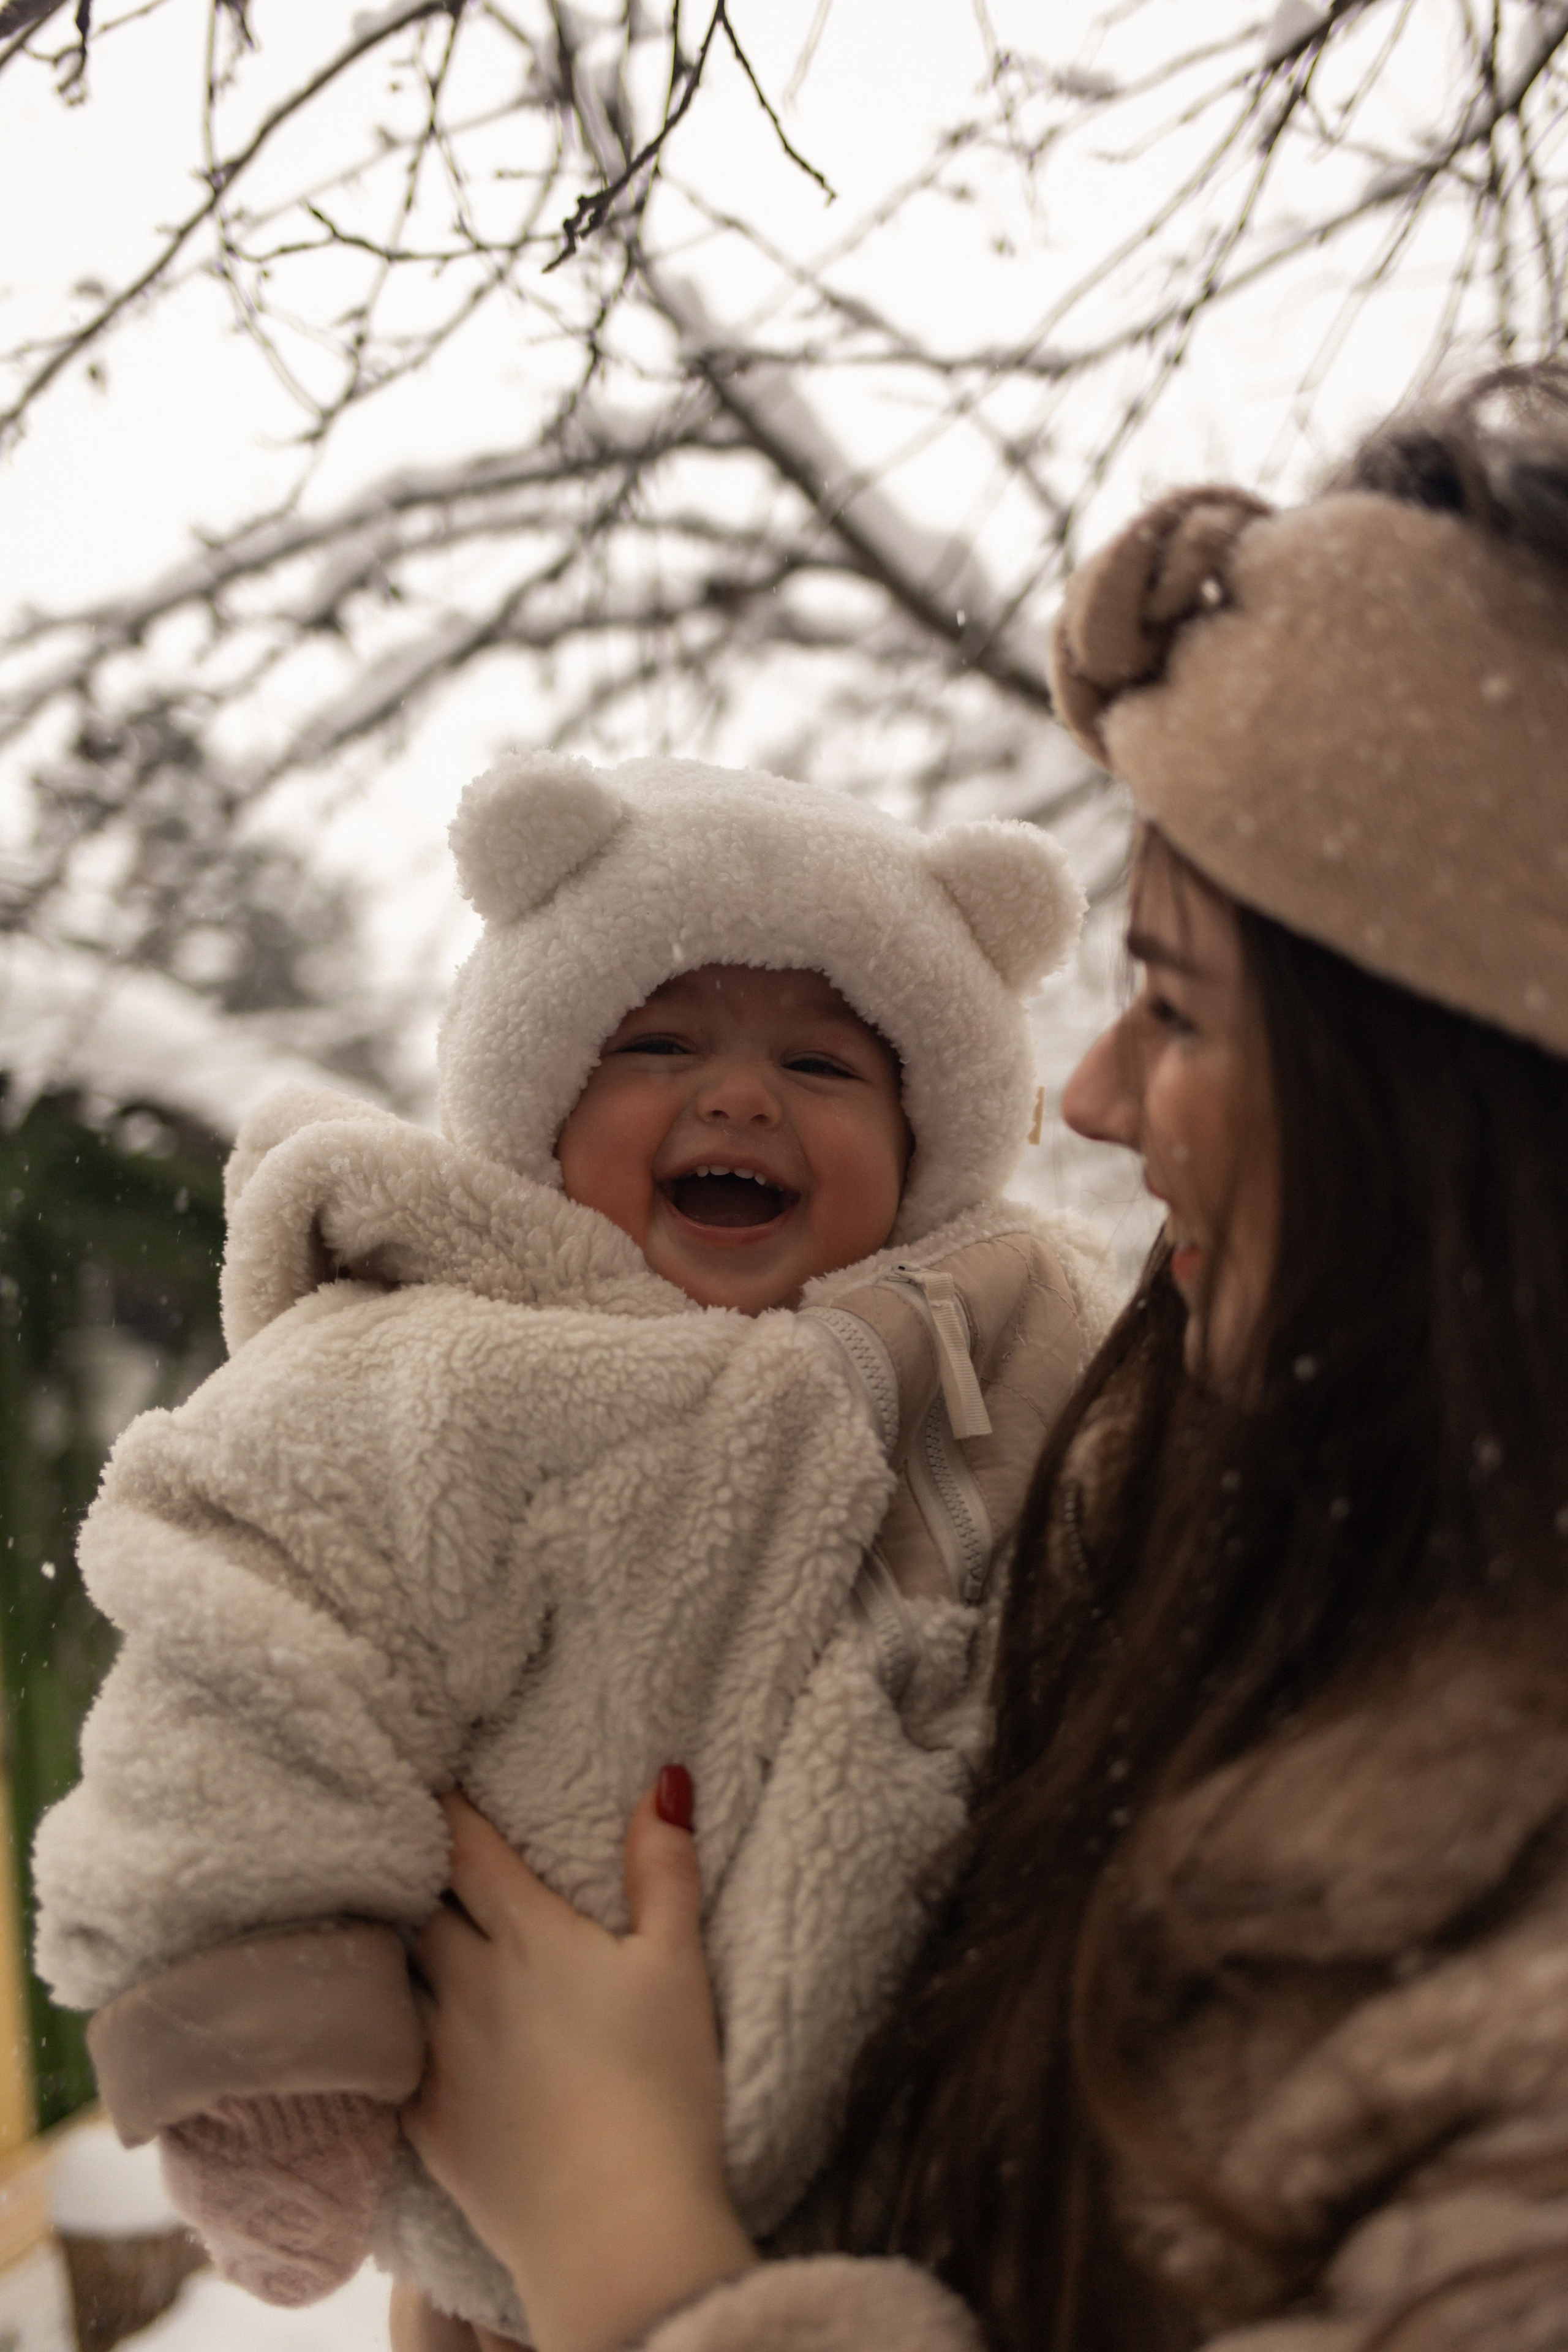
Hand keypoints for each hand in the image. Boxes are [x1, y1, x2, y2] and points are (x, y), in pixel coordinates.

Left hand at [401, 1783, 756, 2351]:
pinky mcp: (426, 2124)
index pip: (463, 1846)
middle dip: (410, 1871)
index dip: (444, 1807)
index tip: (429, 1780)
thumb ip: (664, 1868)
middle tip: (405, 1846)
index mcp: (527, 1935)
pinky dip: (384, 2034)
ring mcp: (437, 2056)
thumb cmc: (661, 2088)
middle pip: (417, 1905)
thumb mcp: (678, 1964)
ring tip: (391, 1931)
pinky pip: (386, 2060)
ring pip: (392, 1977)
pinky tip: (385, 2033)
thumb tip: (664, 1778)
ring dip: (394, 1949)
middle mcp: (467, 1984)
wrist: (617, 2226)